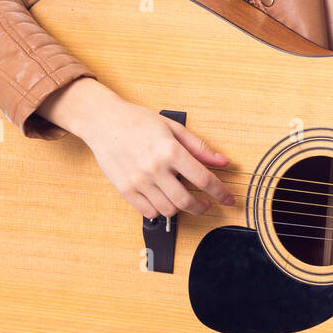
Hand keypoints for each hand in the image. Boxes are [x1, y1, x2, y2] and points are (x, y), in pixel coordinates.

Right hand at [37, 77, 236, 220]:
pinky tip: (163, 200)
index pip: (204, 179)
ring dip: (180, 208)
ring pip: (168, 209)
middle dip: (202, 207)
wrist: (104, 121)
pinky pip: (148, 211)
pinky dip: (159, 210)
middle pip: (186, 201)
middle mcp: (155, 168)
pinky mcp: (125, 189)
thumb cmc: (139, 121)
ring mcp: (139, 181)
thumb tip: (224, 162)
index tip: (229, 199)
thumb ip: (200, 148)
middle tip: (207, 204)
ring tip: (183, 199)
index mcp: (171, 151)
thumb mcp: (174, 128)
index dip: (221, 192)